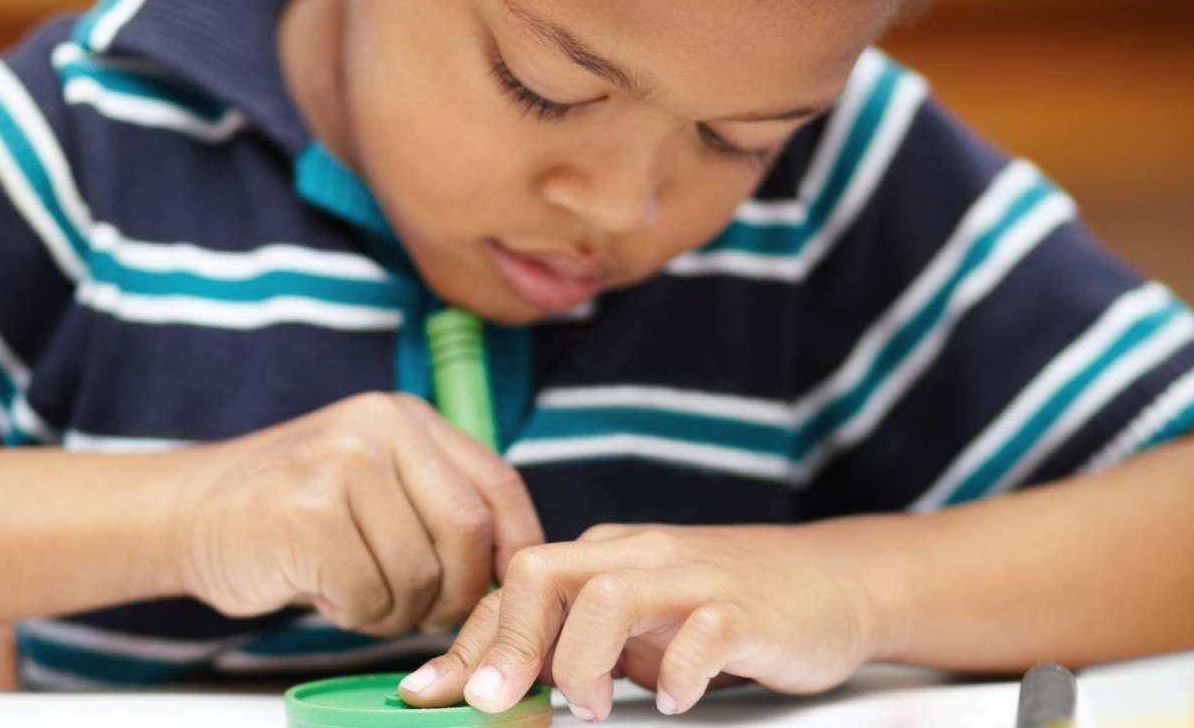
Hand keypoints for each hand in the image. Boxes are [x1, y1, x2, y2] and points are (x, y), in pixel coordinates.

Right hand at [172, 392, 543, 636]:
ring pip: (419, 573)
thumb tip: (509, 570)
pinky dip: (355, 615)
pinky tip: (326, 594)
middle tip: (429, 614)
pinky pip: (368, 594)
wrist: (190, 511)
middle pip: (467, 531)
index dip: (516, 544)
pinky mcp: (307, 513)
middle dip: (458, 593)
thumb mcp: (374, 480)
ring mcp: (341, 464)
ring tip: (362, 596)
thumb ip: (436, 504)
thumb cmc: (295, 511)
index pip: (497, 483)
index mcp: (407, 419)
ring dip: (398, 611)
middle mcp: (380, 428)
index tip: (505, 589)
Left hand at [397, 523, 880, 719]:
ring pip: (606, 593)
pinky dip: (679, 671)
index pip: (515, 586)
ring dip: (582, 660)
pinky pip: (702, 632)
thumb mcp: (639, 621)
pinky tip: (675, 697)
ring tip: (597, 707)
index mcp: (605, 556)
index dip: (467, 644)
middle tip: (496, 703)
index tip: (430, 694)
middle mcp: (640, 556)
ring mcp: (693, 576)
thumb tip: (501, 683)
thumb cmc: (723, 604)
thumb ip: (578, 640)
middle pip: (542, 571)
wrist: (831, 579)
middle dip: (507, 642)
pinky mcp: (747, 608)